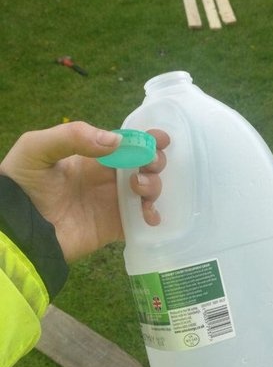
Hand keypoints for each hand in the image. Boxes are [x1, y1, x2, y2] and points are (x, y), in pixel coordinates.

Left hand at [0, 121, 169, 261]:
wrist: (16, 229)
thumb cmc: (22, 184)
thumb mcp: (37, 148)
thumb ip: (73, 137)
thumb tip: (116, 142)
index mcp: (90, 157)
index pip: (124, 144)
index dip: (145, 139)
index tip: (161, 139)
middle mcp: (105, 178)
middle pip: (142, 165)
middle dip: (154, 161)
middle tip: (150, 164)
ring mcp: (111, 203)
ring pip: (147, 190)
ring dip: (154, 185)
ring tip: (140, 188)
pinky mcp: (113, 228)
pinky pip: (140, 222)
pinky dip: (152, 216)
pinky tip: (150, 214)